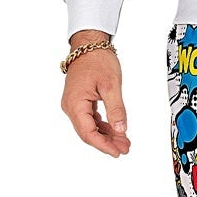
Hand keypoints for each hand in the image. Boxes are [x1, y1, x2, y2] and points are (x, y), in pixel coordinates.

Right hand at [61, 28, 130, 157]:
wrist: (89, 44)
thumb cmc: (97, 60)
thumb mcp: (111, 85)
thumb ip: (116, 109)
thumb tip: (121, 129)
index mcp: (75, 104)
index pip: (88, 133)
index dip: (103, 145)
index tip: (117, 152)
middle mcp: (71, 106)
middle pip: (88, 132)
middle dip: (107, 142)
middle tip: (125, 148)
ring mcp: (74, 104)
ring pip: (90, 126)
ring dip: (106, 135)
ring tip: (124, 141)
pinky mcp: (80, 101)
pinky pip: (90, 118)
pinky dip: (103, 125)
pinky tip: (115, 130)